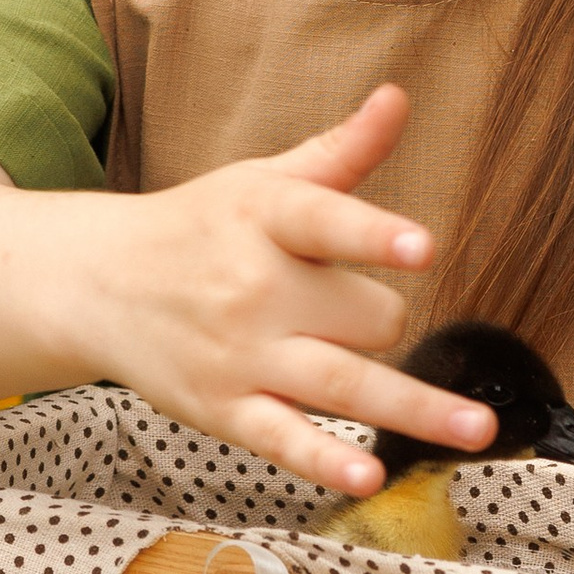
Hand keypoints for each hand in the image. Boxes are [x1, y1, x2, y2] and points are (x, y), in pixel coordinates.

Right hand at [92, 83, 495, 496]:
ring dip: (415, 409)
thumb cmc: (198, 227)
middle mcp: (252, 287)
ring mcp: (238, 354)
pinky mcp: (223, 410)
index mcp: (264, 218)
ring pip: (343, 384)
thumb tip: (399, 97)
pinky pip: (285, 440)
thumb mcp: (261, 180)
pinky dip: (327, 462)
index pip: (324, 222)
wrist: (96, 284)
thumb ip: (341, 151)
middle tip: (348, 312)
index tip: (421, 247)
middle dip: (381, 320)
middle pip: (363, 316)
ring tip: (477, 429)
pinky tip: (371, 476)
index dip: (373, 235)